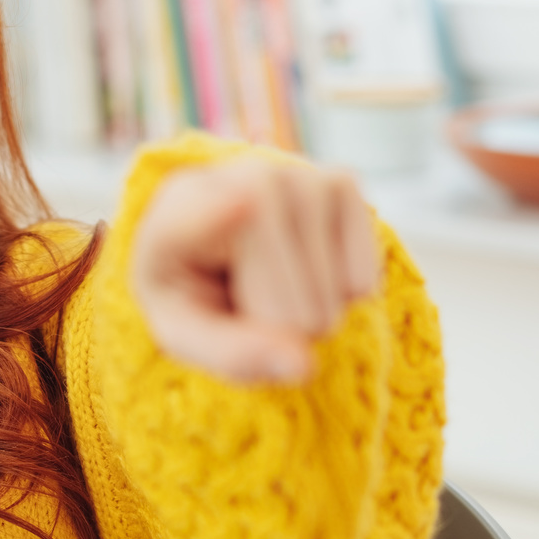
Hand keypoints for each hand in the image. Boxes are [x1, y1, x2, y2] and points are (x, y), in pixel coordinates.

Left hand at [131, 158, 378, 383]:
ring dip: (317, 312)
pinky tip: (316, 275)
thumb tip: (303, 363)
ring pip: (330, 286)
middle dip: (281, 325)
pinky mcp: (341, 183)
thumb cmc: (199, 294)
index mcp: (175, 217)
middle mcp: (238, 179)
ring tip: (280, 290)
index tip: (246, 202)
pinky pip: (364, 271)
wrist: (225, 254)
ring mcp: (296, 175)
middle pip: (285, 291)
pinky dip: (349, 294)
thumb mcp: (190, 335)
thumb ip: (233, 355)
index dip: (219, 213)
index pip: (197, 214)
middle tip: (252, 309)